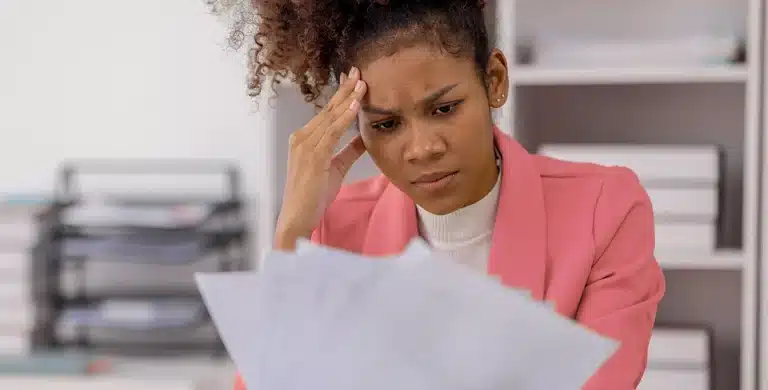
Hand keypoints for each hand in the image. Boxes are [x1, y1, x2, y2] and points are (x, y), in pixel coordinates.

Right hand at [274, 67, 367, 248]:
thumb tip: (365, 137)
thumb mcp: (336, 168)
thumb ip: (349, 151)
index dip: (341, 95)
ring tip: (362, 83)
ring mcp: (305, 145)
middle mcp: (302, 138)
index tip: (354, 79)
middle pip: (328, 109)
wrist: (298, 217)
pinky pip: (332, 132)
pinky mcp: (312, 155)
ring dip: (347, 98)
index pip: (327, 112)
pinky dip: (344, 117)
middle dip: (344, 89)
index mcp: (305, 139)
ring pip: (331, 117)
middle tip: (358, 71)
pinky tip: (355, 106)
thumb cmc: (314, 195)